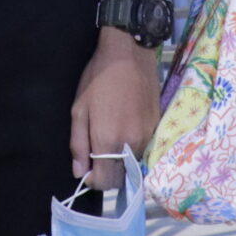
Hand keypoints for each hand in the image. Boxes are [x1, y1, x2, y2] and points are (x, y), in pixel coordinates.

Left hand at [69, 33, 159, 187]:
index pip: (106, 182)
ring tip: (111, 135)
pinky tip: (124, 125)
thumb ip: (78, 144)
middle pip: (122, 177)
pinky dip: (132, 146)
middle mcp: (131, 144)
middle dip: (108, 173)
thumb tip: (79, 171)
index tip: (87, 169)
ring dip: (120, 159)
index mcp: (109, 141)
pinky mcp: (157, 126)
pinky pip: (143, 148)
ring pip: (133, 163)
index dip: (93, 180)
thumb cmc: (98, 79)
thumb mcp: (79, 109)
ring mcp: (147, 136)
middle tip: (96, 153)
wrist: (129, 53)